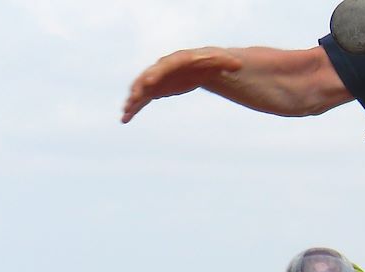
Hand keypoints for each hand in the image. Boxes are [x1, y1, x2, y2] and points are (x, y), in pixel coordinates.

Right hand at [122, 47, 242, 123]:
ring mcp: (157, 79)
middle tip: (133, 98)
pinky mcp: (155, 89)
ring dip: (133, 100)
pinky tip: (125, 119)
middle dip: (140, 87)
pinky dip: (134, 108)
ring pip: (141, 89)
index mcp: (177, 60)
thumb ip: (227, 63)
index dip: (157, 73)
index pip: (165, 66)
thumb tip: (239, 66)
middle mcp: (163, 68)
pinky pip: (142, 99)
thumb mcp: (221, 61)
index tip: (150, 82)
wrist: (202, 66)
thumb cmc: (212, 62)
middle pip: (148, 76)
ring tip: (125, 113)